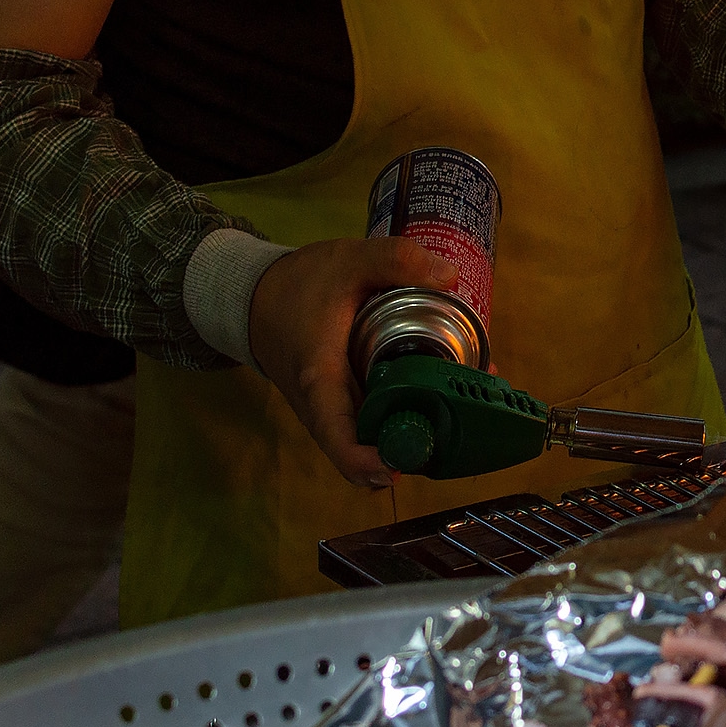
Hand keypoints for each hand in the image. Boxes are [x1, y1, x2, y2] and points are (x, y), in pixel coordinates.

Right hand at [248, 237, 458, 487]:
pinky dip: (404, 414)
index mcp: (320, 379)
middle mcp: (322, 407)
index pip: (339, 438)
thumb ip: (396, 260)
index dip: (369, 462)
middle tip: (468, 414)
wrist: (257, 297)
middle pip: (367, 448)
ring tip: (465, 398)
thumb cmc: (299, 283)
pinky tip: (441, 392)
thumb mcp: (349, 260)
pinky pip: (372, 422)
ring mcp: (331, 411)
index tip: (403, 466)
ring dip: (415, 428)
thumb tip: (450, 275)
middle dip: (416, 441)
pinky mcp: (340, 405)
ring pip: (373, 437)